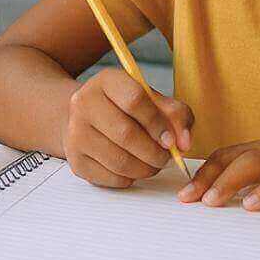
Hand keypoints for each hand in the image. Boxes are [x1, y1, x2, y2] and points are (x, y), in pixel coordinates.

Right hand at [63, 68, 193, 188]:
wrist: (87, 118)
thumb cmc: (127, 109)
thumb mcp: (153, 101)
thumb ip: (176, 115)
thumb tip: (184, 143)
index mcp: (106, 81)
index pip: (134, 100)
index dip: (158, 124)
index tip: (171, 140)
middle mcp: (83, 103)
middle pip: (126, 134)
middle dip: (154, 153)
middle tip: (166, 158)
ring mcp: (75, 132)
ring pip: (119, 161)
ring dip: (145, 169)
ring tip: (153, 164)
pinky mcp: (75, 160)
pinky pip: (110, 178)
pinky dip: (130, 178)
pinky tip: (133, 168)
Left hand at [179, 120, 259, 209]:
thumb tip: (243, 198)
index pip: (227, 155)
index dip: (203, 172)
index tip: (184, 192)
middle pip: (232, 158)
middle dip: (206, 179)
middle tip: (185, 200)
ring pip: (253, 165)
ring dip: (228, 183)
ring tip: (211, 202)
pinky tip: (253, 205)